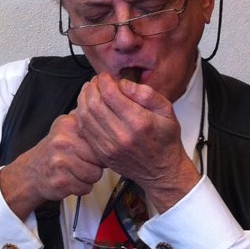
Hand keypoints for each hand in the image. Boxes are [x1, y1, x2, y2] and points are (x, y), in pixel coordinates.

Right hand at [0, 112, 103, 220]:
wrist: (32, 172)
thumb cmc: (55, 152)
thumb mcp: (66, 128)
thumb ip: (86, 121)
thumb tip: (110, 118)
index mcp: (68, 125)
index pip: (100, 137)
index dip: (101, 148)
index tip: (92, 150)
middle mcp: (63, 141)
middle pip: (100, 158)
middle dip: (96, 164)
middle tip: (83, 162)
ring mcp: (60, 161)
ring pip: (95, 175)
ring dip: (89, 178)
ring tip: (77, 172)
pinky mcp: (60, 181)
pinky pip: (85, 188)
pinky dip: (82, 188)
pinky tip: (72, 180)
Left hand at [75, 73, 199, 211]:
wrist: (162, 172)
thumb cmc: (166, 140)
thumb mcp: (167, 111)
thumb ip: (146, 93)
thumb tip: (123, 83)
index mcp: (138, 122)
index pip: (110, 94)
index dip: (104, 80)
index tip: (106, 76)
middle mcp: (121, 135)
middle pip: (94, 104)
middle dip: (92, 87)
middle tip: (96, 82)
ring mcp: (109, 147)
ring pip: (85, 117)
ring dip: (84, 99)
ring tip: (90, 91)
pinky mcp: (102, 154)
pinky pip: (85, 131)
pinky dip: (82, 115)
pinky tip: (88, 108)